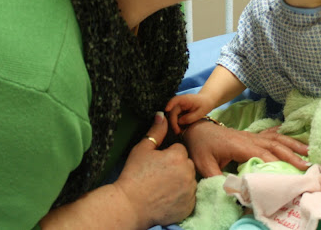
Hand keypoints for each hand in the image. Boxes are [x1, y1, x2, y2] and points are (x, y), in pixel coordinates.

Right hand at [114, 112, 196, 227]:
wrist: (130, 205)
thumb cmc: (134, 175)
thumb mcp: (142, 149)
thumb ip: (156, 132)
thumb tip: (162, 115)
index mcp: (178, 156)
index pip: (179, 150)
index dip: (167, 156)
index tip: (156, 165)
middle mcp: (188, 172)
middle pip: (186, 164)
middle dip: (176, 168)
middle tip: (159, 176)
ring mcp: (190, 190)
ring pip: (188, 180)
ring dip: (180, 181)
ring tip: (162, 187)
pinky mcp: (189, 205)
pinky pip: (189, 196)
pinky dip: (181, 196)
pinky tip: (166, 198)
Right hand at [165, 94, 215, 133]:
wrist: (207, 101)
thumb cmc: (205, 104)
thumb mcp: (200, 112)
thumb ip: (190, 117)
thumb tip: (179, 122)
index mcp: (186, 99)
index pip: (175, 100)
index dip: (170, 104)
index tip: (166, 110)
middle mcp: (180, 102)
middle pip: (172, 111)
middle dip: (173, 122)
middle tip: (177, 132)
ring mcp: (179, 106)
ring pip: (173, 115)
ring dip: (174, 124)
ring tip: (179, 131)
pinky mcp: (179, 110)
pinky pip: (175, 117)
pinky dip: (177, 123)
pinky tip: (181, 129)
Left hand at [183, 121, 310, 176]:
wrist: (195, 128)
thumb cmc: (200, 146)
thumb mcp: (204, 165)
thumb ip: (217, 179)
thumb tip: (232, 193)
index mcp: (240, 145)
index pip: (263, 155)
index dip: (277, 165)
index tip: (289, 176)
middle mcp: (249, 139)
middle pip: (275, 146)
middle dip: (292, 156)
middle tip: (307, 166)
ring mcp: (252, 136)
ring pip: (277, 139)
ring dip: (293, 145)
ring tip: (309, 152)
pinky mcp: (251, 136)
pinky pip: (271, 134)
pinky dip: (285, 136)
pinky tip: (296, 138)